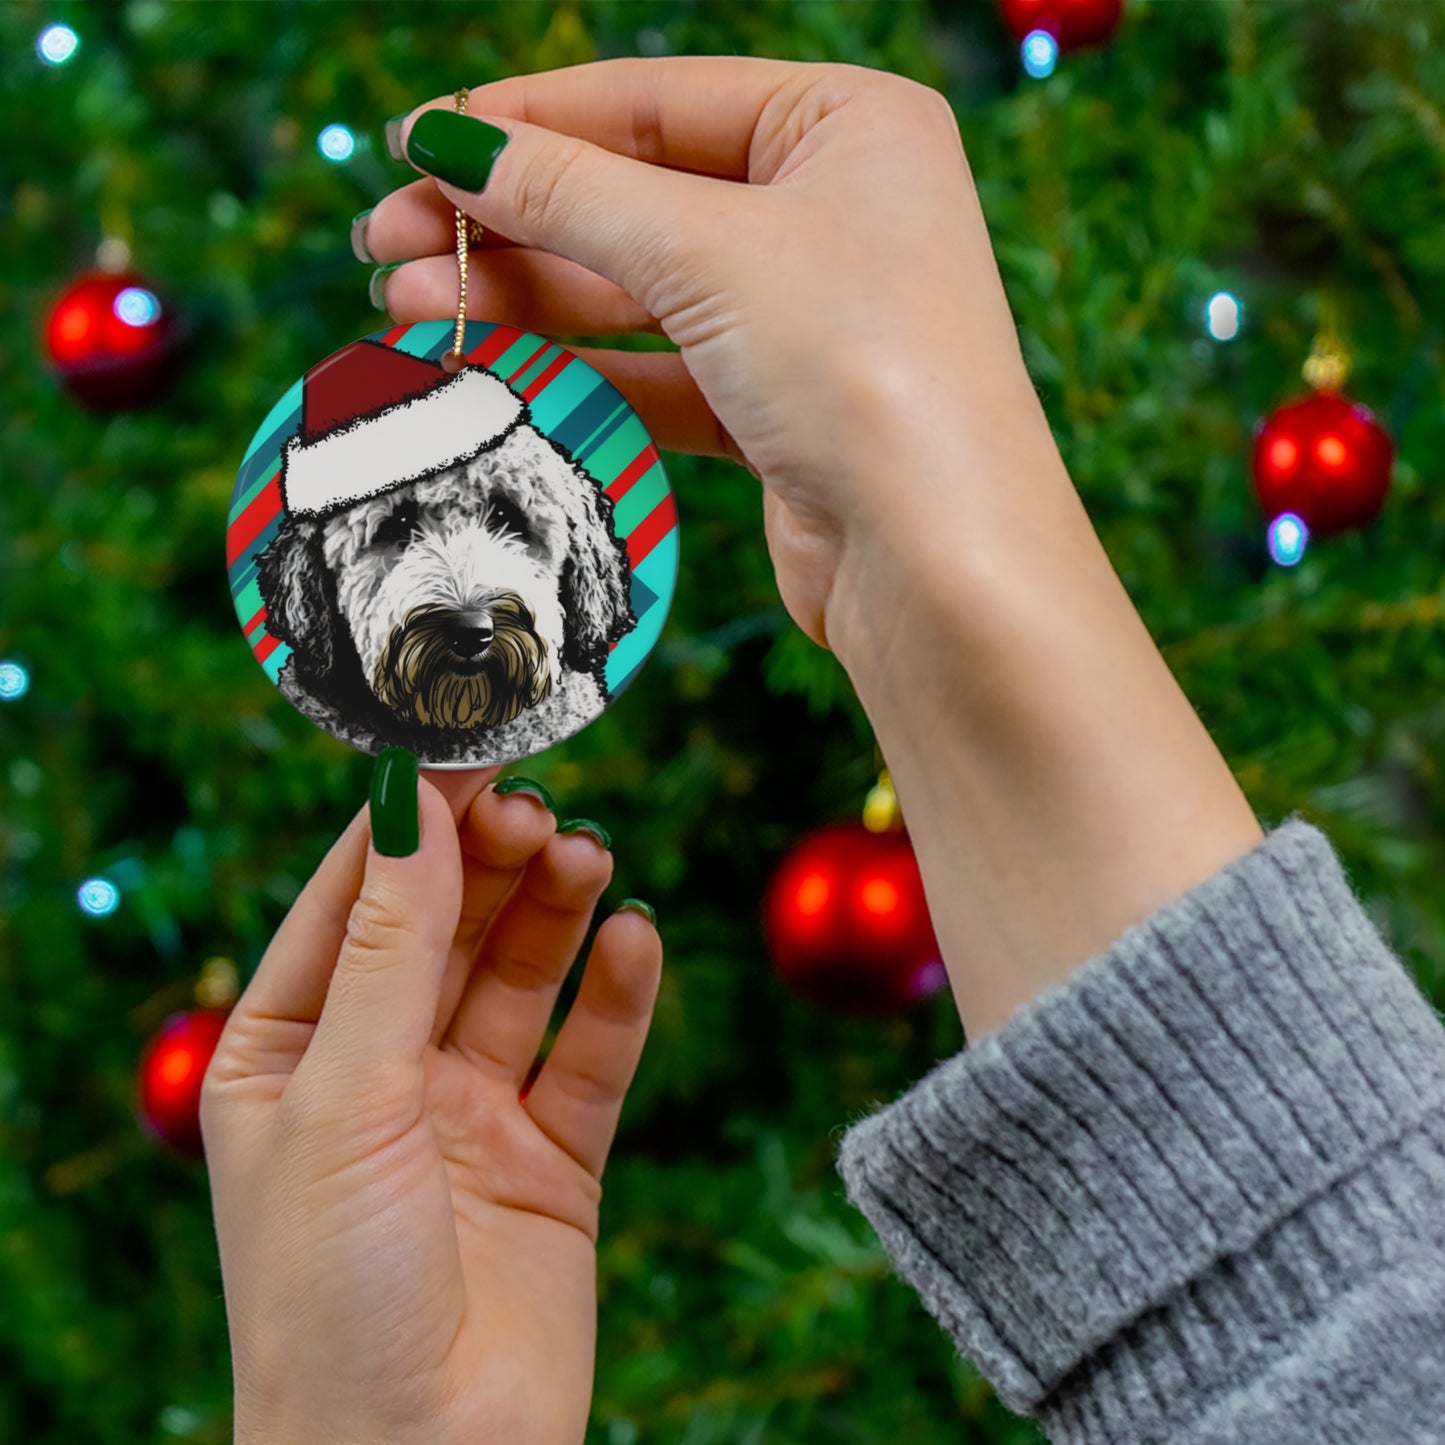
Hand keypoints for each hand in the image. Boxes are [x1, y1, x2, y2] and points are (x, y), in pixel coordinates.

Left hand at [201, 765, 661, 1444]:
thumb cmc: (330, 1294)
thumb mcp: (346, 1096)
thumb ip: (391, 947)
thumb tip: (414, 803)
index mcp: (290, 1052)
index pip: (353, 900)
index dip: (410, 822)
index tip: (466, 744)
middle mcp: (380, 1071)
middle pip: (447, 926)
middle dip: (490, 862)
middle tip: (539, 808)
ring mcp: (469, 1113)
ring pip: (522, 976)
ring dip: (555, 911)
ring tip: (588, 858)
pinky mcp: (552, 1159)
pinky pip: (591, 1055)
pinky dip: (617, 994)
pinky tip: (635, 941)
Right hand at [361, 56, 1049, 655]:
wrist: (939, 562)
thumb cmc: (862, 369)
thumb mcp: (707, 251)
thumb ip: (571, 193)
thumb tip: (449, 141)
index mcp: (848, 125)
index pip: (655, 100)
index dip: (527, 121)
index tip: (416, 142)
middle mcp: (833, 211)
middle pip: (635, 196)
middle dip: (508, 220)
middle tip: (385, 241)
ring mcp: (807, 316)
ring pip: (638, 291)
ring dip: (524, 298)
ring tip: (406, 306)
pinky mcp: (780, 410)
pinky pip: (659, 371)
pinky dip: (577, 370)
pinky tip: (488, 367)